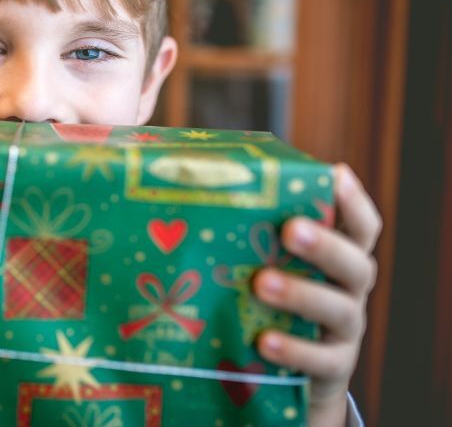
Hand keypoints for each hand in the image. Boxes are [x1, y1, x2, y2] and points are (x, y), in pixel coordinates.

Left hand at [252, 163, 380, 425]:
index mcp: (339, 256)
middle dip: (324, 245)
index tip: (335, 175)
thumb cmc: (269, 300)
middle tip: (289, 230)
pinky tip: (263, 341)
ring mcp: (345, 330)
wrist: (288, 374)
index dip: (353, 200)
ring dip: (301, 294)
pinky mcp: (332, 367)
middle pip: (354, 263)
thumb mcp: (268, 264)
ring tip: (261, 283)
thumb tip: (188, 184)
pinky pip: (320, 360)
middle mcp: (349, 289)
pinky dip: (294, 350)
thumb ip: (250, 234)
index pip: (360, 225)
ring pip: (338, 309)